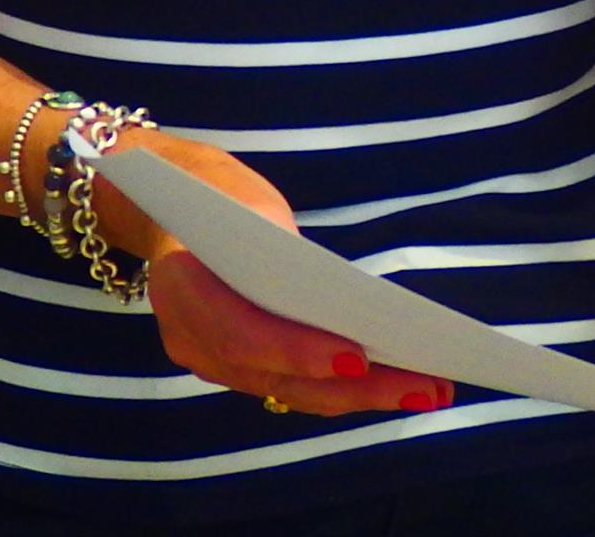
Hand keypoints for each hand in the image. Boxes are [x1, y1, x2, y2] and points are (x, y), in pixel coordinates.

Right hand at [105, 130, 452, 417]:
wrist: (166, 201)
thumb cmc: (219, 197)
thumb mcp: (249, 207)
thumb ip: (284, 256)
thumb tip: (351, 306)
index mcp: (181, 286)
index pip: (243, 334)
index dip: (299, 352)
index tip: (358, 359)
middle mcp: (189, 337)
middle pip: (276, 378)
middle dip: (355, 388)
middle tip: (425, 387)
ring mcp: (207, 360)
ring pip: (289, 392)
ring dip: (361, 398)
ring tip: (429, 391)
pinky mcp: (233, 366)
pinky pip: (288, 386)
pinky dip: (340, 389)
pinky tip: (393, 385)